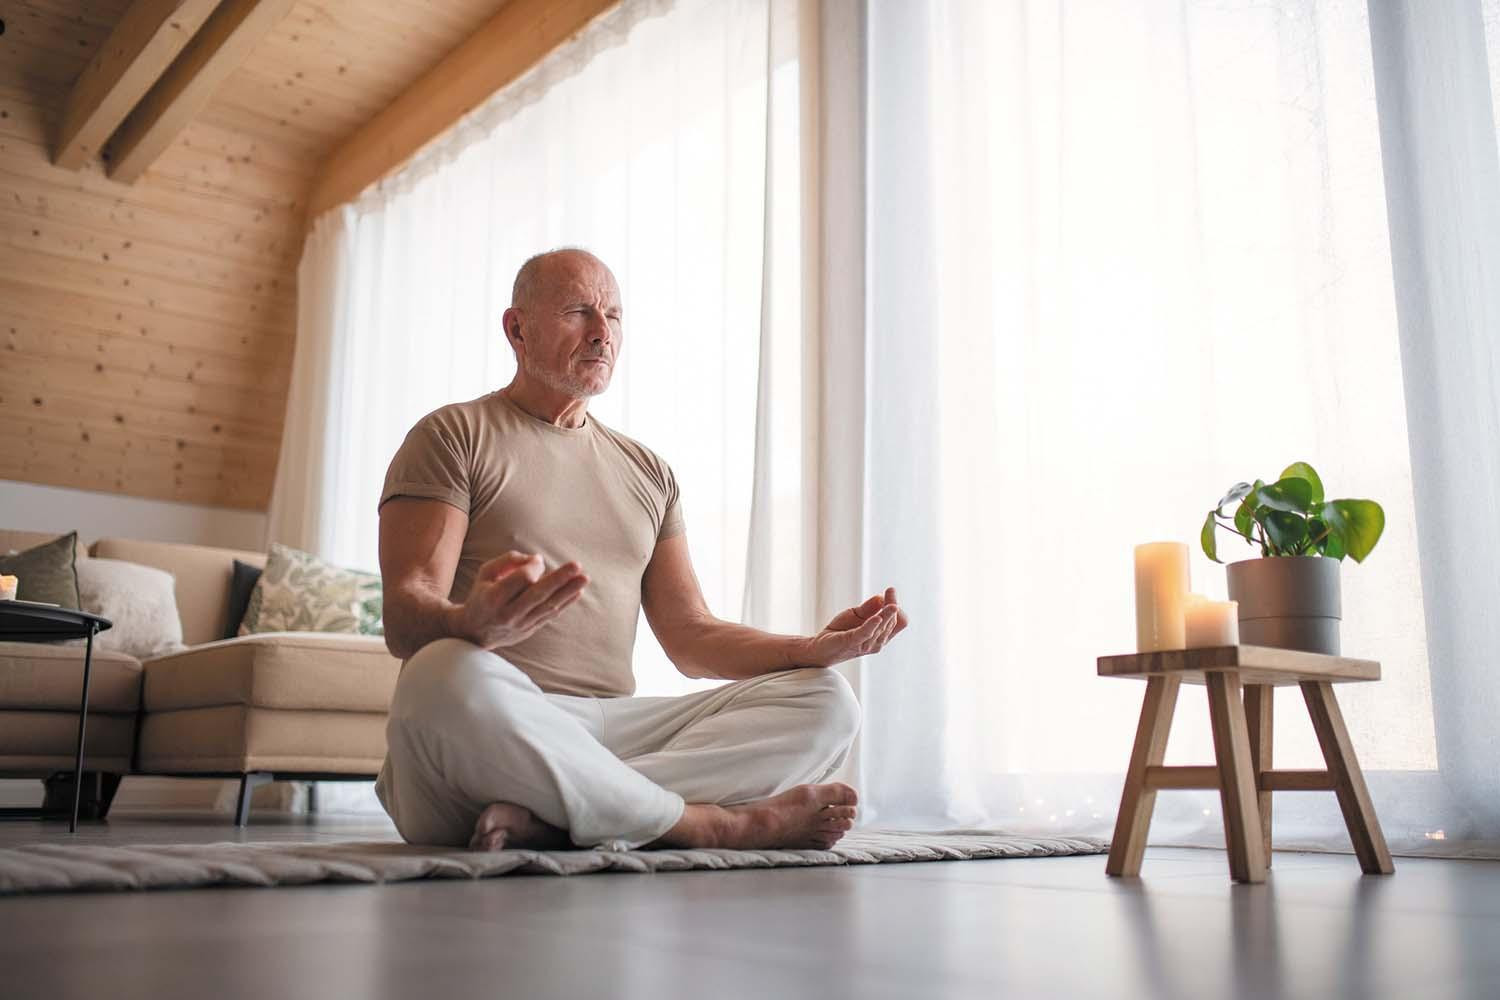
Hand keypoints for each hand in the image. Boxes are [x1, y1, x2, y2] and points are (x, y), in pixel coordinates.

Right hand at [454, 551, 587, 650]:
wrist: (474, 632)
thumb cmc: (482, 595)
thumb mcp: (486, 573)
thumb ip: (508, 561)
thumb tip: (537, 560)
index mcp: (494, 597)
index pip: (521, 579)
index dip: (533, 567)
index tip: (537, 560)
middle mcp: (509, 613)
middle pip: (538, 594)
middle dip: (559, 579)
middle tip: (577, 565)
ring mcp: (521, 624)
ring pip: (548, 606)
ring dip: (568, 591)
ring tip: (584, 578)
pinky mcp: (530, 630)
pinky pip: (550, 616)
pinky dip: (565, 603)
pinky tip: (577, 592)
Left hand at [801, 587, 908, 667]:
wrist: (820, 647)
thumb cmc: (841, 631)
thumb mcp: (856, 615)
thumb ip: (869, 607)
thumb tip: (881, 597)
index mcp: (881, 635)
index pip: (900, 622)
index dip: (897, 606)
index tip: (890, 591)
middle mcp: (878, 642)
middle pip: (893, 622)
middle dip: (892, 605)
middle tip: (889, 591)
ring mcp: (865, 644)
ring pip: (882, 628)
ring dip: (886, 613)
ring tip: (889, 599)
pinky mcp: (852, 642)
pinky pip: (865, 634)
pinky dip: (871, 625)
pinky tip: (877, 617)